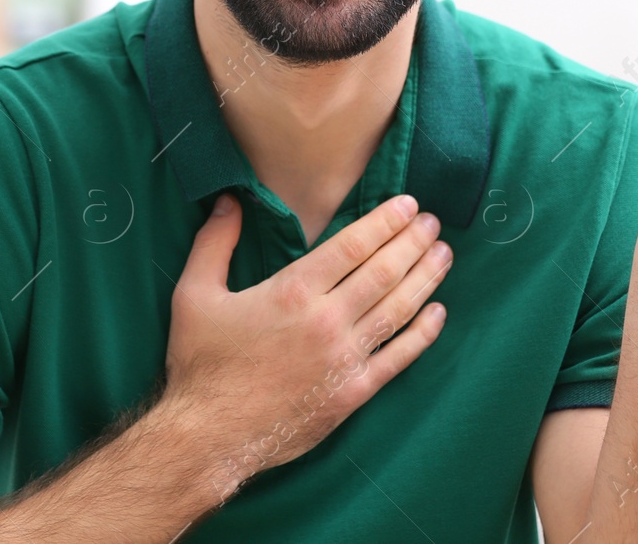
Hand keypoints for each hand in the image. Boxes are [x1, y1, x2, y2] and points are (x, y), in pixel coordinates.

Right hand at [159, 193, 451, 498]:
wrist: (210, 436)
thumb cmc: (201, 364)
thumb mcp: (194, 295)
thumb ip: (214, 244)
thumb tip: (229, 201)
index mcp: (294, 292)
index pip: (352, 245)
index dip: (384, 221)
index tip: (407, 203)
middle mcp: (327, 320)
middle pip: (384, 271)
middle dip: (413, 241)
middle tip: (433, 220)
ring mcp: (345, 358)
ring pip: (398, 309)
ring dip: (425, 277)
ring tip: (444, 254)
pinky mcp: (353, 393)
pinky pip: (399, 358)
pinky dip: (423, 334)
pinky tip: (438, 313)